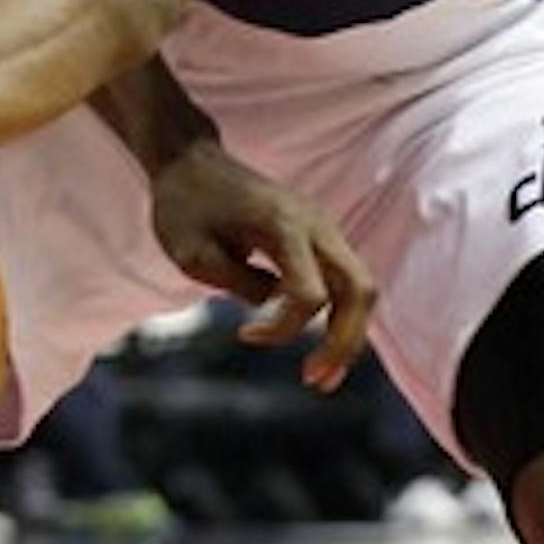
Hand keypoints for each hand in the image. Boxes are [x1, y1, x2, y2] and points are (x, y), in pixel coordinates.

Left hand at [149, 139, 375, 393]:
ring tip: (321, 376)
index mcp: (283, 223)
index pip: (309, 293)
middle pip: (359, 290)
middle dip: (344, 342)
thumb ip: (241, 285)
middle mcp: (314, 222)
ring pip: (360, 288)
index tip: (244, 334)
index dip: (282, 328)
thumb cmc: (183, 206)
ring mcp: (321, 226)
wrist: (188, 162)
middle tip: (316, 382)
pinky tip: (319, 348)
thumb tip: (279, 314)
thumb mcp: (193, 254)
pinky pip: (343, 282)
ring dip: (348, 335)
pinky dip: (339, 317)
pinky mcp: (317, 236)